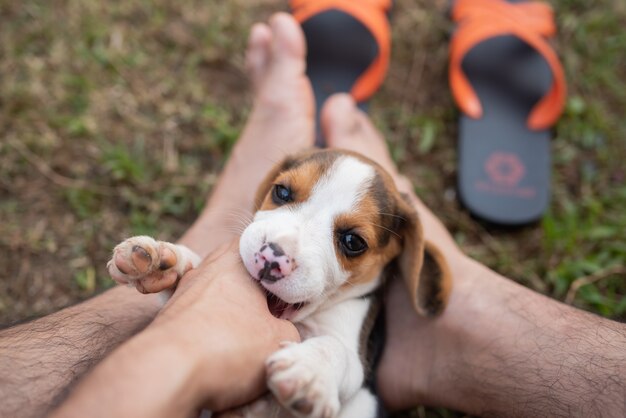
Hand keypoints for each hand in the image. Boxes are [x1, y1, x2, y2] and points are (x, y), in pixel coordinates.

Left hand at [151, 240, 300, 410]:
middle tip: (274, 318)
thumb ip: (289, 326)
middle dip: (259, 294)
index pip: (266, 248)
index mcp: (237, 259)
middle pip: (242, 273)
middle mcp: (207, 268)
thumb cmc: (228, 347)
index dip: (284, 269)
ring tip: (249, 340)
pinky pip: (201, 318)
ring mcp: (184, 291)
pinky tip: (222, 351)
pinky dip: (214, 331)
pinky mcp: (169, 317)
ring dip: (236, 314)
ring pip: (221, 296)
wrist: (165, 374)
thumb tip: (281, 329)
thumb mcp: (281, 340)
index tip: (293, 292)